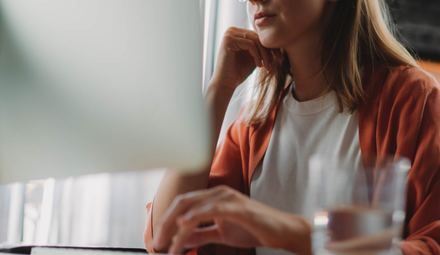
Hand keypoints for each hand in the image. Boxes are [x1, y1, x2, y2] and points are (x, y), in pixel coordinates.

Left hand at [152, 185, 310, 254]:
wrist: (282, 232)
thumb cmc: (255, 229)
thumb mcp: (223, 233)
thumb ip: (202, 234)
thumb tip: (181, 238)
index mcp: (214, 197)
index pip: (183, 204)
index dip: (167, 221)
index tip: (158, 241)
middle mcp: (219, 193)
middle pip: (183, 203)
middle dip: (166, 224)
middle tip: (157, 243)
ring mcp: (229, 198)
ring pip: (194, 207)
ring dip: (177, 227)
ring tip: (169, 245)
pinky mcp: (239, 208)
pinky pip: (213, 209)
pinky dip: (196, 215)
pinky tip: (184, 224)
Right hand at [210, 27, 283, 90]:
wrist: (226, 83)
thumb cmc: (239, 71)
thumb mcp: (255, 56)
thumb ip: (262, 47)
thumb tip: (277, 41)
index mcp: (238, 32)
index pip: (259, 36)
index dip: (271, 46)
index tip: (281, 57)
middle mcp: (232, 30)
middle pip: (258, 37)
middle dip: (269, 51)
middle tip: (273, 65)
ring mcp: (229, 34)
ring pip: (256, 40)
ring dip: (264, 54)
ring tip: (267, 66)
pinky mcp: (228, 40)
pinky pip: (250, 44)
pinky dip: (257, 55)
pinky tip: (258, 65)